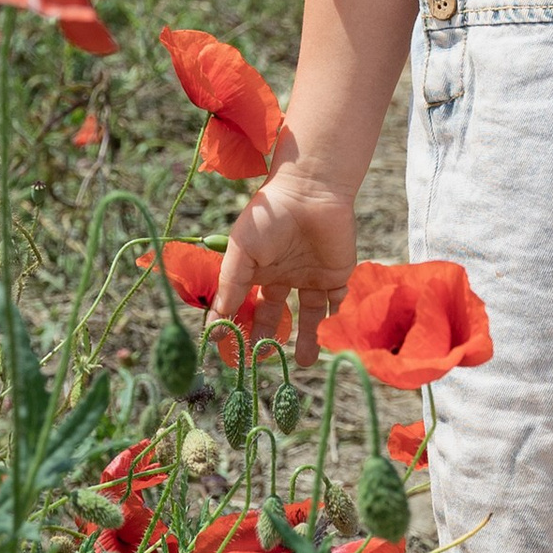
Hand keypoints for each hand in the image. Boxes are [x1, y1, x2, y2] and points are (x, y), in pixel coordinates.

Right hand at [214, 143, 357, 352]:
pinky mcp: (337, 274)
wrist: (311, 190)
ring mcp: (311, 277)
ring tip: (303, 363)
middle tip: (263, 362)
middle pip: (276, 317)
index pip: (246, 307)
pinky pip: (338, 302)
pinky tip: (330, 332)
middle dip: (270, 340)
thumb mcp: (241, 252)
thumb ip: (229, 287)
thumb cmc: (269, 216)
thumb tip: (214, 324)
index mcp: (258, 272)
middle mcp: (284, 277)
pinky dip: (336, 317)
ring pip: (310, 316)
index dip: (238, 330)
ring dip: (307, 339)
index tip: (231, 354)